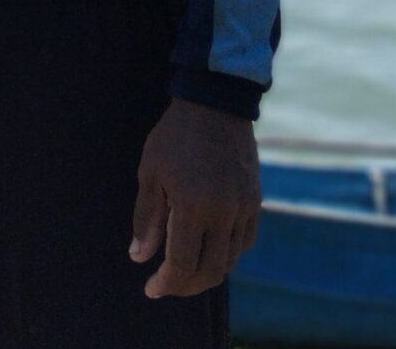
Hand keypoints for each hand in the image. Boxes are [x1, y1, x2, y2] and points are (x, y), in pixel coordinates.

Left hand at [130, 99, 260, 298]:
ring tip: (185, 270)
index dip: (166, 283)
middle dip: (186, 286)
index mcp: (194, 207)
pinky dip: (227, 254)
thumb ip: (146, 219)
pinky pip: (245, 241)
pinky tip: (209, 250)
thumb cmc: (174, 138)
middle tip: (166, 285)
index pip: (182, 264)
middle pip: (210, 271)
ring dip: (207, 272)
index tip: (151, 289)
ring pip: (230, 260)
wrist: (215, 105)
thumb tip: (139, 257)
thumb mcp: (150, 174)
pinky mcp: (255, 201)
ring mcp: (244, 208)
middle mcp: (224, 213)